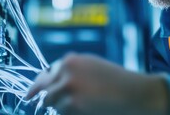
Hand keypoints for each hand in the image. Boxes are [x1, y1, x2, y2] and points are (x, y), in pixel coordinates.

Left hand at [26, 53, 169, 114]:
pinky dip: (70, 114)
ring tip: (87, 105)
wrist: (138, 94)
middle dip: (51, 99)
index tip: (32, 95)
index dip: (39, 87)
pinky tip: (88, 109)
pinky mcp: (72, 106)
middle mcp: (65, 71)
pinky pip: (61, 113)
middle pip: (44, 91)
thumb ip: (71, 70)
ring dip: (62, 108)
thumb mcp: (92, 67)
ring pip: (52, 105)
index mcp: (70, 60)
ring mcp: (67, 89)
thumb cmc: (118, 82)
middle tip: (69, 104)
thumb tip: (49, 81)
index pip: (44, 75)